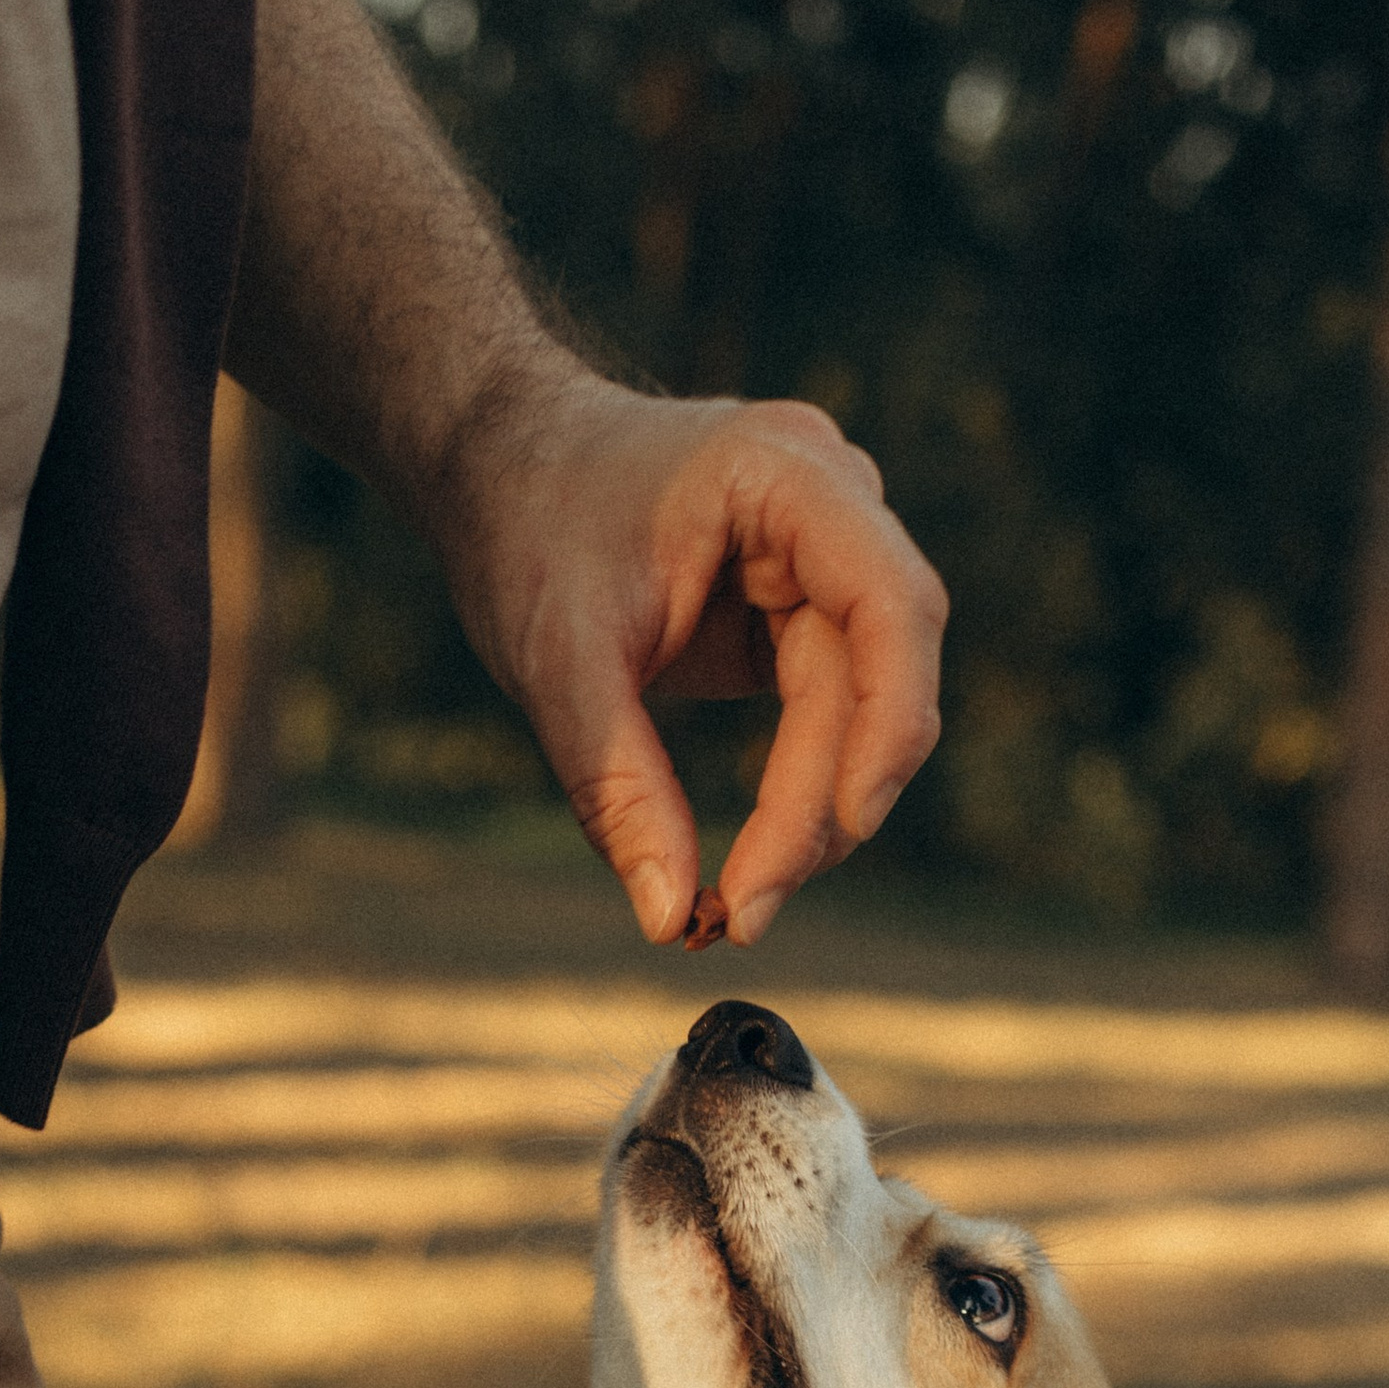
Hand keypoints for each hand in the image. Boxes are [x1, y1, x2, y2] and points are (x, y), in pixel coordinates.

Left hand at [441, 383, 947, 950]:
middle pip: (882, 672)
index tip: (846, 827)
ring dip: (814, 814)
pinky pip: (825, 716)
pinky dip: (795, 795)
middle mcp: (829, 509)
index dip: (888, 721)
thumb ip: (617, 787)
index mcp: (788, 475)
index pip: (890, 602)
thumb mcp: (557, 661)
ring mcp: (818, 562)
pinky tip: (751, 864)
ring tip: (739, 903)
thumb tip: (668, 919)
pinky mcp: (794, 615)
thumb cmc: (525, 528)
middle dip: (829, 800)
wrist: (498, 468)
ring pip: (859, 709)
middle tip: (748, 909)